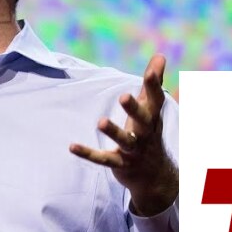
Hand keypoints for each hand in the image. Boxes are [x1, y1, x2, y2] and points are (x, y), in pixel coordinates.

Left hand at [69, 54, 177, 215]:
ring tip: (100, 122)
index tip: (150, 71)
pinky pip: (104, 159)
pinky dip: (88, 154)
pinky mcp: (120, 164)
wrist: (156, 176)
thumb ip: (153, 83)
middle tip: (123, 96)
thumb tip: (160, 55)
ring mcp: (134, 151)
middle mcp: (146, 134)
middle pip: (142, 120)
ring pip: (125, 141)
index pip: (156, 100)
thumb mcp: (152, 109)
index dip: (154, 85)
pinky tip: (72, 146)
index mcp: (152, 117)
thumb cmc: (150, 133)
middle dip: (134, 109)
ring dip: (113, 132)